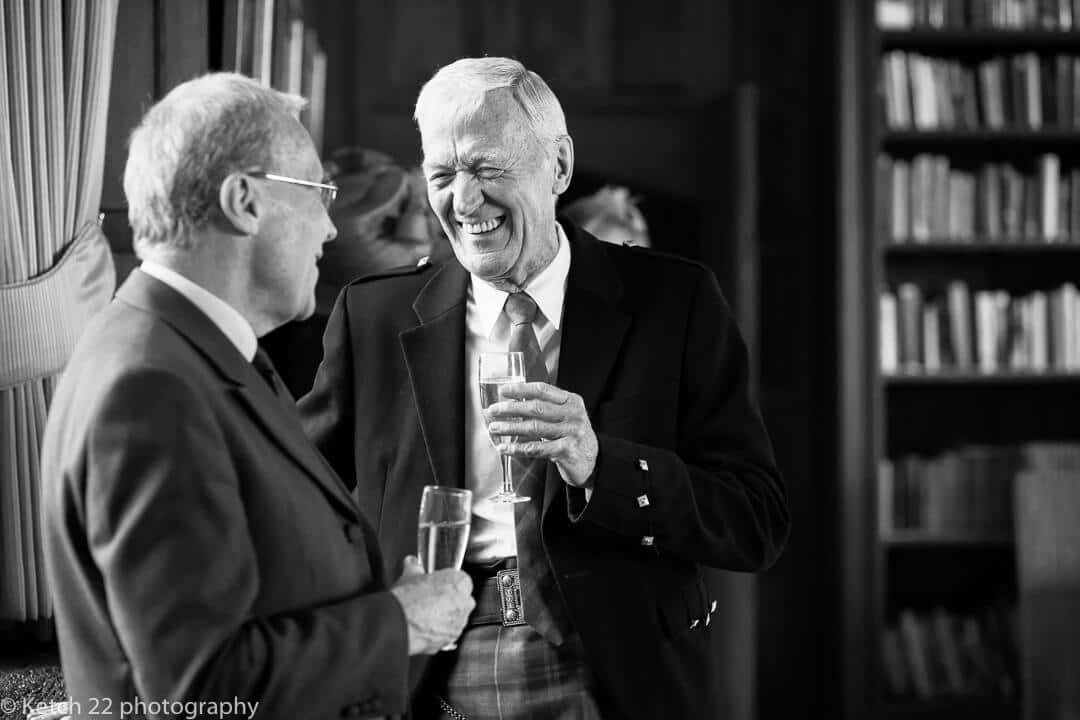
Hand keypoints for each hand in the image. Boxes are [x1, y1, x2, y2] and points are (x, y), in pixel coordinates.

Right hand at [389, 556, 474, 654]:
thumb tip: (412, 563)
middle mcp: (464, 603)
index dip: (446, 583)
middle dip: (449, 601)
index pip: (460, 580)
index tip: (436, 586)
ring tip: (424, 615)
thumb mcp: (409, 575)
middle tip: (430, 600)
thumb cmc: (407, 599)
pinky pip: (447, 634)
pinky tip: (423, 627)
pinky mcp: (450, 640)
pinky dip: (438, 632)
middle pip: (461, 600)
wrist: (398, 624)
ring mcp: (459, 624)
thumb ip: (414, 567)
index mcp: (460, 582)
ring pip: (455, 618)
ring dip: (444, 617)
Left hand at [484, 381, 598, 488]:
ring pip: (534, 428)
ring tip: (494, 428)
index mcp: (571, 401)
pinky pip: (537, 448)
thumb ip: (548, 407)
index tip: (503, 391)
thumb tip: (513, 401)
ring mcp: (571, 433)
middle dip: (511, 408)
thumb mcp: (567, 416)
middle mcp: (573, 414)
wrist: (595, 462)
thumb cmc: (574, 436)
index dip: (521, 389)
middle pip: (536, 408)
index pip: (543, 389)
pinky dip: (518, 448)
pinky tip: (505, 448)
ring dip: (510, 428)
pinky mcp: (567, 451)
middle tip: (493, 410)